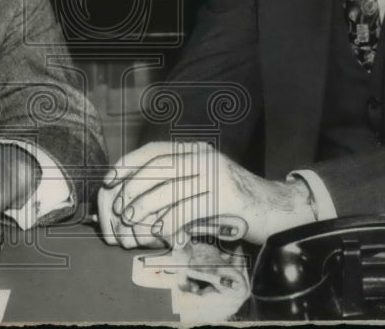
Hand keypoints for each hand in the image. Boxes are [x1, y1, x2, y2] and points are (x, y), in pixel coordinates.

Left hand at [98, 141, 315, 247]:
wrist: (276, 210)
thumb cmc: (232, 203)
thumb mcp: (202, 185)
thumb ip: (175, 185)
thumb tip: (132, 196)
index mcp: (196, 150)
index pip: (154, 151)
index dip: (128, 164)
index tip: (108, 181)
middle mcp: (205, 157)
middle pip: (157, 169)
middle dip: (132, 191)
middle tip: (119, 212)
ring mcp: (217, 175)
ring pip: (169, 190)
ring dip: (145, 210)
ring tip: (133, 226)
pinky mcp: (226, 197)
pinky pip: (187, 210)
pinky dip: (168, 224)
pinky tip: (161, 233)